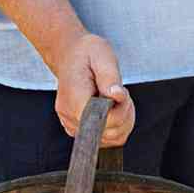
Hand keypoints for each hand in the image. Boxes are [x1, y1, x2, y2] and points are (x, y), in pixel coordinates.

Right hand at [51, 31, 134, 147]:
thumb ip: (110, 78)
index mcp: (74, 97)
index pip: (102, 120)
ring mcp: (72, 125)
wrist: (70, 55)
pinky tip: (114, 108)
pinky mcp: (78, 129)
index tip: (121, 92)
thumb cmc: (87, 53)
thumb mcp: (102, 56)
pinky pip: (104, 138)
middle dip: (124, 114)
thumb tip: (117, 96)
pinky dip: (116, 127)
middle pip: (108, 133)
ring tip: (118, 99)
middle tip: (121, 92)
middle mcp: (69, 116)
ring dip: (123, 121)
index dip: (119, 110)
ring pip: (109, 139)